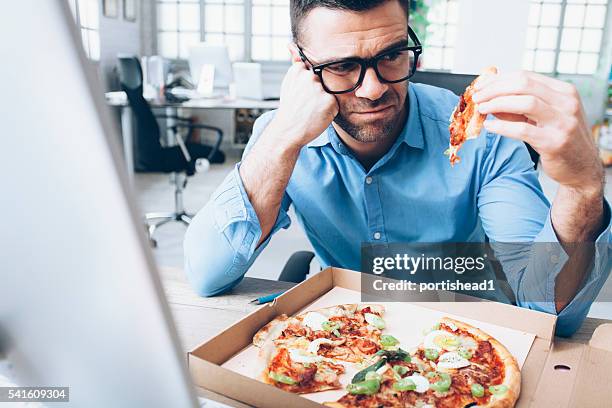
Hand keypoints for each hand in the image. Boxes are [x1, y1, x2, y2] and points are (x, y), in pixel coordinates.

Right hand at [271, 47, 338, 148]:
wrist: (287, 132)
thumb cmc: (289, 108)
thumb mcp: (289, 82)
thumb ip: (296, 63)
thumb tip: (291, 44)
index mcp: (299, 71)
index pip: (313, 72)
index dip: (309, 87)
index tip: (302, 96)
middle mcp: (309, 77)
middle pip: (323, 82)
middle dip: (318, 94)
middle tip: (305, 106)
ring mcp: (319, 89)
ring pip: (330, 93)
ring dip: (324, 102)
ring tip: (310, 111)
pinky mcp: (330, 101)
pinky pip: (335, 105)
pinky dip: (329, 112)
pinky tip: (317, 116)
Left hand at [473, 71, 603, 196]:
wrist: (581, 168)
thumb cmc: (559, 139)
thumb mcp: (542, 118)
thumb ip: (517, 107)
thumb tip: (488, 98)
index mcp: (563, 91)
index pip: (525, 76)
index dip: (499, 80)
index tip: (480, 85)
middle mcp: (566, 103)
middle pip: (523, 84)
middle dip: (495, 89)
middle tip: (477, 97)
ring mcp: (563, 122)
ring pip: (525, 102)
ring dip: (498, 103)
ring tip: (482, 109)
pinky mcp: (555, 142)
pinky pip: (523, 129)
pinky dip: (502, 127)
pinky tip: (489, 127)